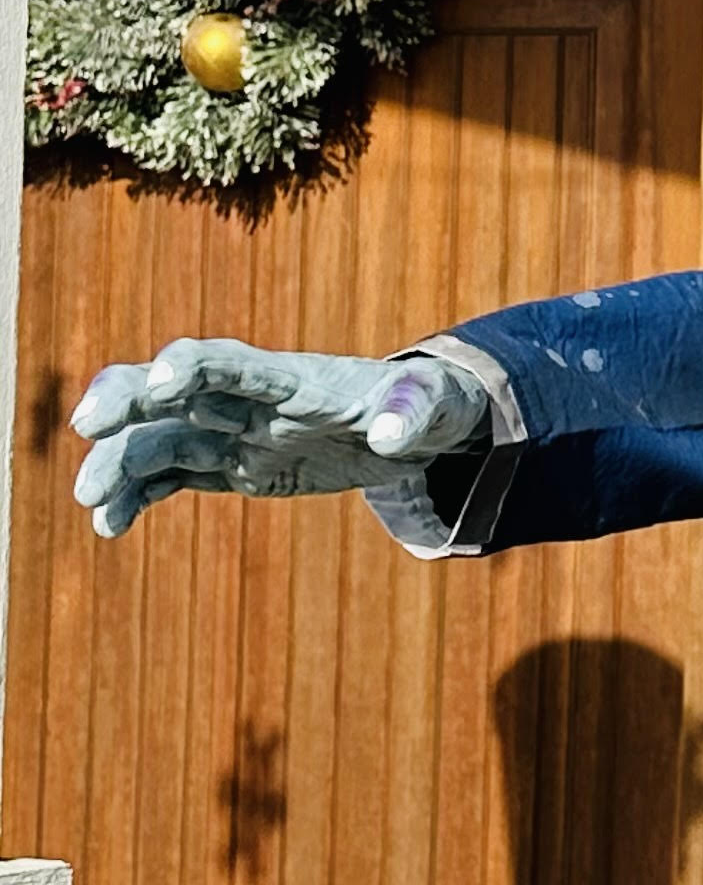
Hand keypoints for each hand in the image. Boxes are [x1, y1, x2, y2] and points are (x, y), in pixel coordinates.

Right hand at [72, 341, 488, 539]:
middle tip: (89, 428)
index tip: (162, 383)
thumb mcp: (431, 408)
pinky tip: (108, 524)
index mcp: (291, 378)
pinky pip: (171, 478)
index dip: (194, 366)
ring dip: (119, 462)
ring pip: (159, 439)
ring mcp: (231, 433)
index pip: (230, 361)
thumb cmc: (421, 406)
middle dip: (127, 400)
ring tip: (91, 502)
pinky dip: (136, 496)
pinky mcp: (229, 466)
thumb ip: (411, 413)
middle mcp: (246, 400)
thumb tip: (391, 433)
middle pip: (172, 391)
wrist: (409, 427)